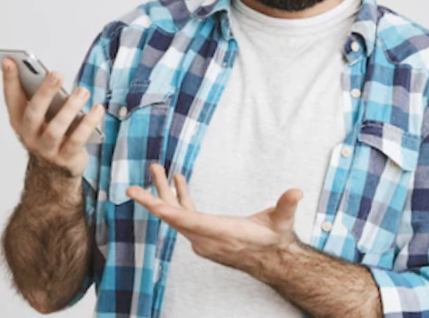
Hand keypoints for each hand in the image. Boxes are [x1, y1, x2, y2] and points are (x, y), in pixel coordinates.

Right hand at [1, 57, 104, 178]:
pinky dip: (88, 123)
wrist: (55, 171)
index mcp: (20, 121)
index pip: (11, 98)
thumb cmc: (49, 133)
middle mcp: (29, 135)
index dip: (9, 80)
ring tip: (83, 91)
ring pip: (55, 128)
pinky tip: (98, 109)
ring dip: (70, 108)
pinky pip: (77, 140)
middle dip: (44, 93)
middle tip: (56, 74)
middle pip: (33, 113)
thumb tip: (51, 75)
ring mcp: (47, 148)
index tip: (9, 60)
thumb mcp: (42, 116)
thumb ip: (43, 97)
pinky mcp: (65, 157)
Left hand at [126, 164, 303, 271]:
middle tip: (132, 188)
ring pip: (177, 215)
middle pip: (175, 219)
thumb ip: (287, 205)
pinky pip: (185, 216)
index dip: (171, 213)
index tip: (152, 204)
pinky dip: (180, 198)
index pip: (192, 223)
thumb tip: (296, 192)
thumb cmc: (276, 237)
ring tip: (155, 169)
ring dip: (165, 193)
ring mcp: (202, 238)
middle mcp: (207, 239)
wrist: (273, 259)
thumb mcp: (282, 220)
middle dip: (154, 199)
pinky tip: (177, 180)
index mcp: (223, 233)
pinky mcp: (203, 235)